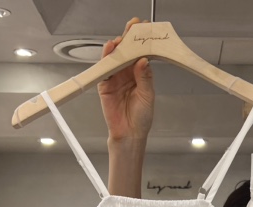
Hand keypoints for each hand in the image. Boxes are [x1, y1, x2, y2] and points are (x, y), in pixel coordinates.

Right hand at [99, 18, 154, 142]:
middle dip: (129, 38)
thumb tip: (143, 60)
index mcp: (140, 74)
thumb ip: (145, 78)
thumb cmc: (141, 117)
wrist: (129, 134)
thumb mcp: (147, 96)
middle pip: (127, 52)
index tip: (144, 29)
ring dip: (117, 46)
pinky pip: (104, 68)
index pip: (140, 53)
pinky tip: (111, 50)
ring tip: (122, 39)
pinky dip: (106, 58)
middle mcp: (127, 73)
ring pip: (115, 57)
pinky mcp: (105, 84)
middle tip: (132, 27)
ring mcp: (115, 77)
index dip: (141, 41)